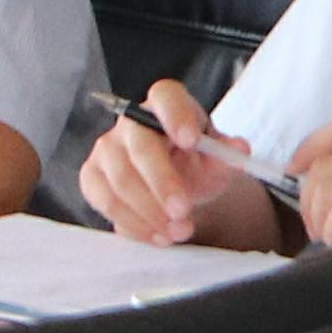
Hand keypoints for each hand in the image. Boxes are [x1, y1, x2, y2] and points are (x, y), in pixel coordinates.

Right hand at [77, 79, 240, 243]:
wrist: (174, 187)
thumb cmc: (195, 164)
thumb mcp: (217, 160)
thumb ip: (227, 156)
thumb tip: (239, 150)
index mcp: (166, 105)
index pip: (166, 96)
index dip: (176, 116)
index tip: (192, 141)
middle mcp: (130, 122)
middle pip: (140, 146)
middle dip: (162, 182)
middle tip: (183, 210)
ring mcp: (106, 149)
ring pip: (120, 180)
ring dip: (150, 212)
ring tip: (179, 231)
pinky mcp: (92, 178)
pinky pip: (106, 202)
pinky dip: (134, 224)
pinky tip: (158, 236)